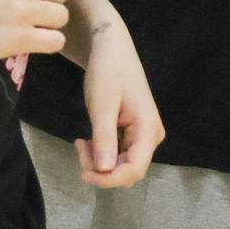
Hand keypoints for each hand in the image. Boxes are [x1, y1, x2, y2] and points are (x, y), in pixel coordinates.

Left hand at [75, 17, 162, 187]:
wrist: (111, 48)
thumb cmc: (108, 70)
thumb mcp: (102, 104)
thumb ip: (104, 138)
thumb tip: (104, 171)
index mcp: (148, 128)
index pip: (134, 169)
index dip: (109, 180)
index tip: (82, 174)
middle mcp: (150, 136)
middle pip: (127, 170)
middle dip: (101, 169)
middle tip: (79, 146)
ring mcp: (142, 135)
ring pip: (120, 165)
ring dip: (98, 161)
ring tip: (81, 140)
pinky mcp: (132, 133)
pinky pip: (117, 155)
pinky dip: (100, 153)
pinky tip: (87, 139)